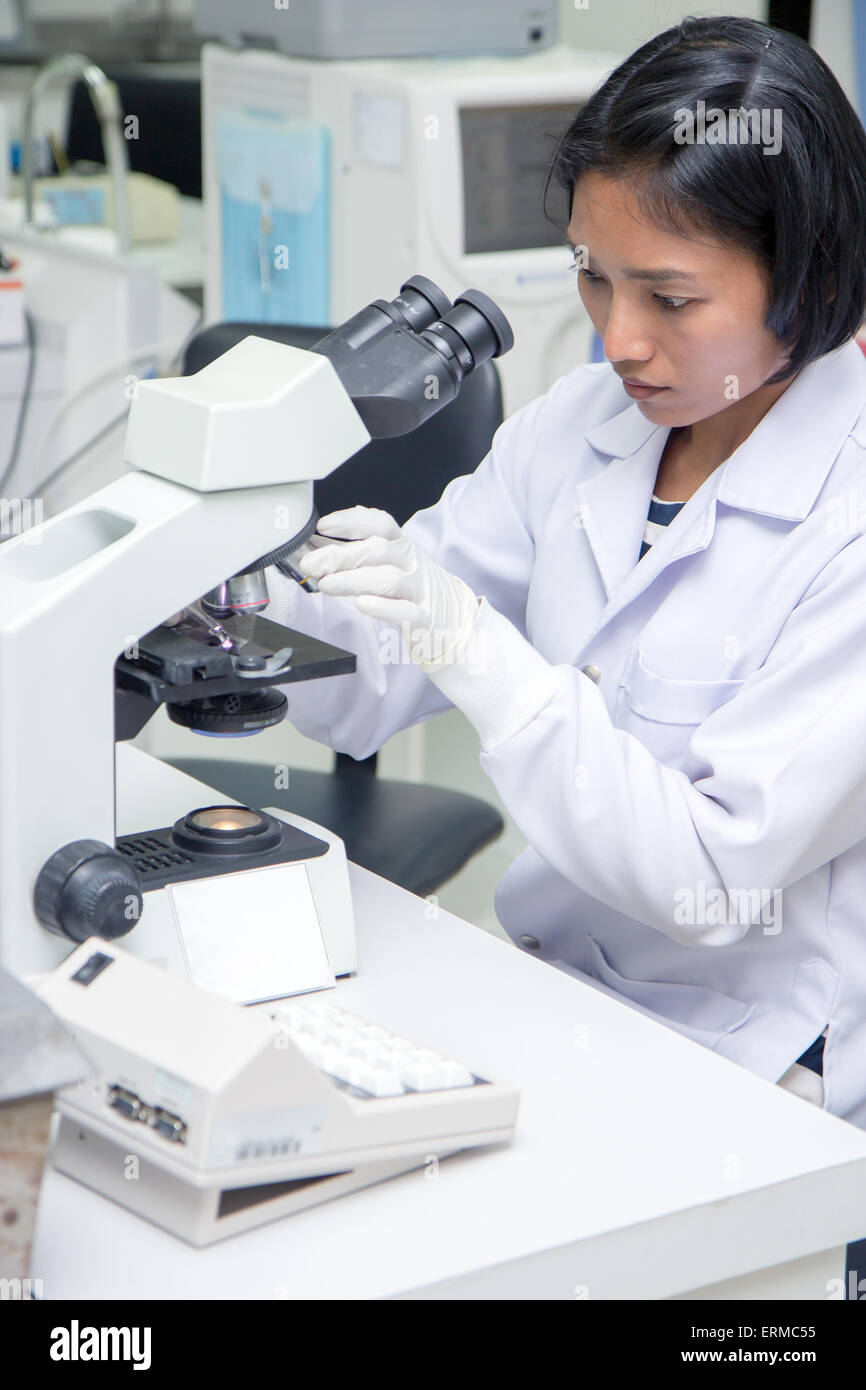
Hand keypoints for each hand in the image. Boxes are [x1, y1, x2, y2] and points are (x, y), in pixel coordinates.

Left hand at [298, 505, 479, 667]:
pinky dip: (383, 608)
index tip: (323, 526)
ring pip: (388, 580)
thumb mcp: (388, 562)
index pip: (380, 523)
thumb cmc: (411, 586)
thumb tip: (314, 541)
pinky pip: (404, 611)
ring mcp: (418, 590)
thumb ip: (353, 551)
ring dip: (354, 580)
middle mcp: (411, 563)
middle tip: (311, 563)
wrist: (453, 618)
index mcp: (401, 545)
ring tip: (326, 585)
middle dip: (340, 555)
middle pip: (378, 551)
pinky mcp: (423, 618)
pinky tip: (362, 604)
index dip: (352, 521)